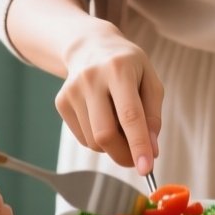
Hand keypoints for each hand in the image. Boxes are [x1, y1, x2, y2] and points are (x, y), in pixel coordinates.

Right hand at [56, 23, 162, 174]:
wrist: (90, 45)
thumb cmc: (127, 65)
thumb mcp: (150, 81)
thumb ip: (153, 116)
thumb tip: (152, 150)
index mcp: (119, 69)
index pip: (129, 115)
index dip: (138, 144)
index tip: (146, 168)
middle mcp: (92, 78)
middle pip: (105, 134)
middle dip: (123, 155)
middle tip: (137, 159)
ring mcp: (72, 90)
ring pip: (93, 141)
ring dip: (112, 146)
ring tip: (120, 126)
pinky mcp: (61, 102)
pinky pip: (83, 138)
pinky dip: (97, 139)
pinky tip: (103, 118)